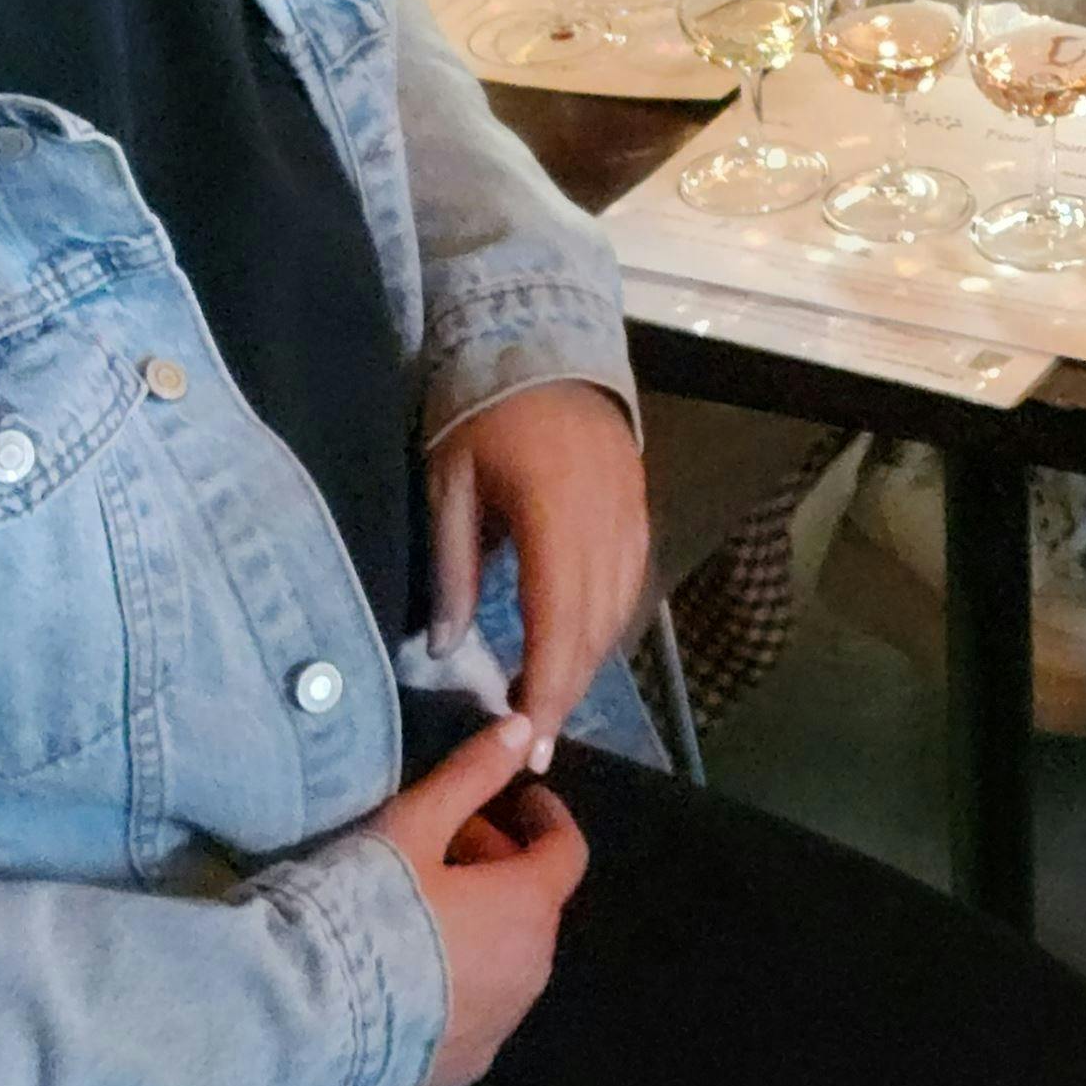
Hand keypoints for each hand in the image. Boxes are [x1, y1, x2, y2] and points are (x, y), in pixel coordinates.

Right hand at [376, 716, 584, 1085]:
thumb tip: (524, 728)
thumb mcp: (413, 826)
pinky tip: (406, 971)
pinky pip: (476, 1009)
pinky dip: (459, 978)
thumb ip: (472, 775)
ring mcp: (499, 1027)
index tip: (519, 799)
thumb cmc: (367, 908)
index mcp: (528, 908)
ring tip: (419, 907)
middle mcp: (530, 972)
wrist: (310, 1024)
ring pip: (507, 959)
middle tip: (444, 844)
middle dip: (500, 867)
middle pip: (533, 906)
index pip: (565, 852)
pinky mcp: (461, 1069)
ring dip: (482, 925)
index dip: (545, 818)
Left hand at [429, 377, 652, 737]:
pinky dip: (603, 627)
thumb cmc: (482, 410)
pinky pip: (629, 587)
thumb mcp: (450, 483)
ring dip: (584, 664)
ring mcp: (631, 518)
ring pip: (617, 615)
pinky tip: (576, 648)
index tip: (529, 742)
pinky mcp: (640, 512)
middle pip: (593, 631)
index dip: (546, 691)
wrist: (546, 343)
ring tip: (547, 702)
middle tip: (533, 742)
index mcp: (556, 517)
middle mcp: (606, 526)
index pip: (557, 625)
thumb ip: (451, 566)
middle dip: (565, 693)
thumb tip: (445, 648)